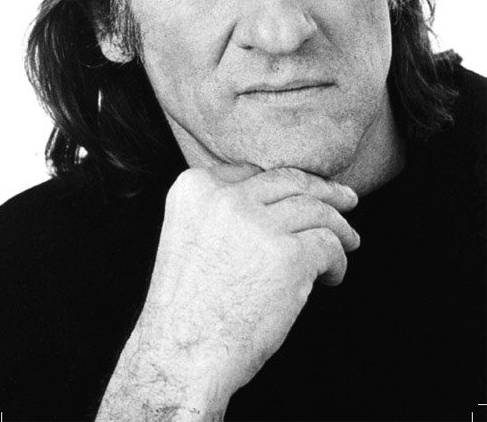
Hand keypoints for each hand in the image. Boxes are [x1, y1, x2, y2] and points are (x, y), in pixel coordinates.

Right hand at [97, 166, 359, 420]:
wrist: (181, 358)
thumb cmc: (187, 310)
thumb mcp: (188, 238)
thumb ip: (221, 213)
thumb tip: (277, 204)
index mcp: (194, 188)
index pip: (252, 173)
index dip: (284, 184)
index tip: (303, 192)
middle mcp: (224, 197)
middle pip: (288, 181)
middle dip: (323, 190)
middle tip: (346, 200)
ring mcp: (257, 224)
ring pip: (315, 209)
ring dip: (339, 227)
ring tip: (349, 242)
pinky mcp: (288, 254)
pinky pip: (328, 244)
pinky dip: (337, 261)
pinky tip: (332, 277)